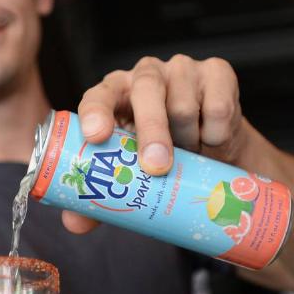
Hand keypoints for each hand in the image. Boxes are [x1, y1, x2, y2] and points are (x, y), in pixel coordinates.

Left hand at [62, 54, 251, 233]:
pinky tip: (211, 143)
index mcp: (115, 93)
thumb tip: (76, 224)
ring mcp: (183, 69)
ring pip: (184, 105)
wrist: (214, 147)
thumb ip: (102, 195)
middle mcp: (146, 74)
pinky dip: (216, 135)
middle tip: (156, 166)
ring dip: (188, 139)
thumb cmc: (161, 154)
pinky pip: (217, 108)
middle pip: (146, 92)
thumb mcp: (132, 171)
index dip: (95, 112)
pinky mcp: (218, 72)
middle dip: (151, 131)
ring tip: (188, 154)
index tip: (96, 137)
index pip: (98, 95)